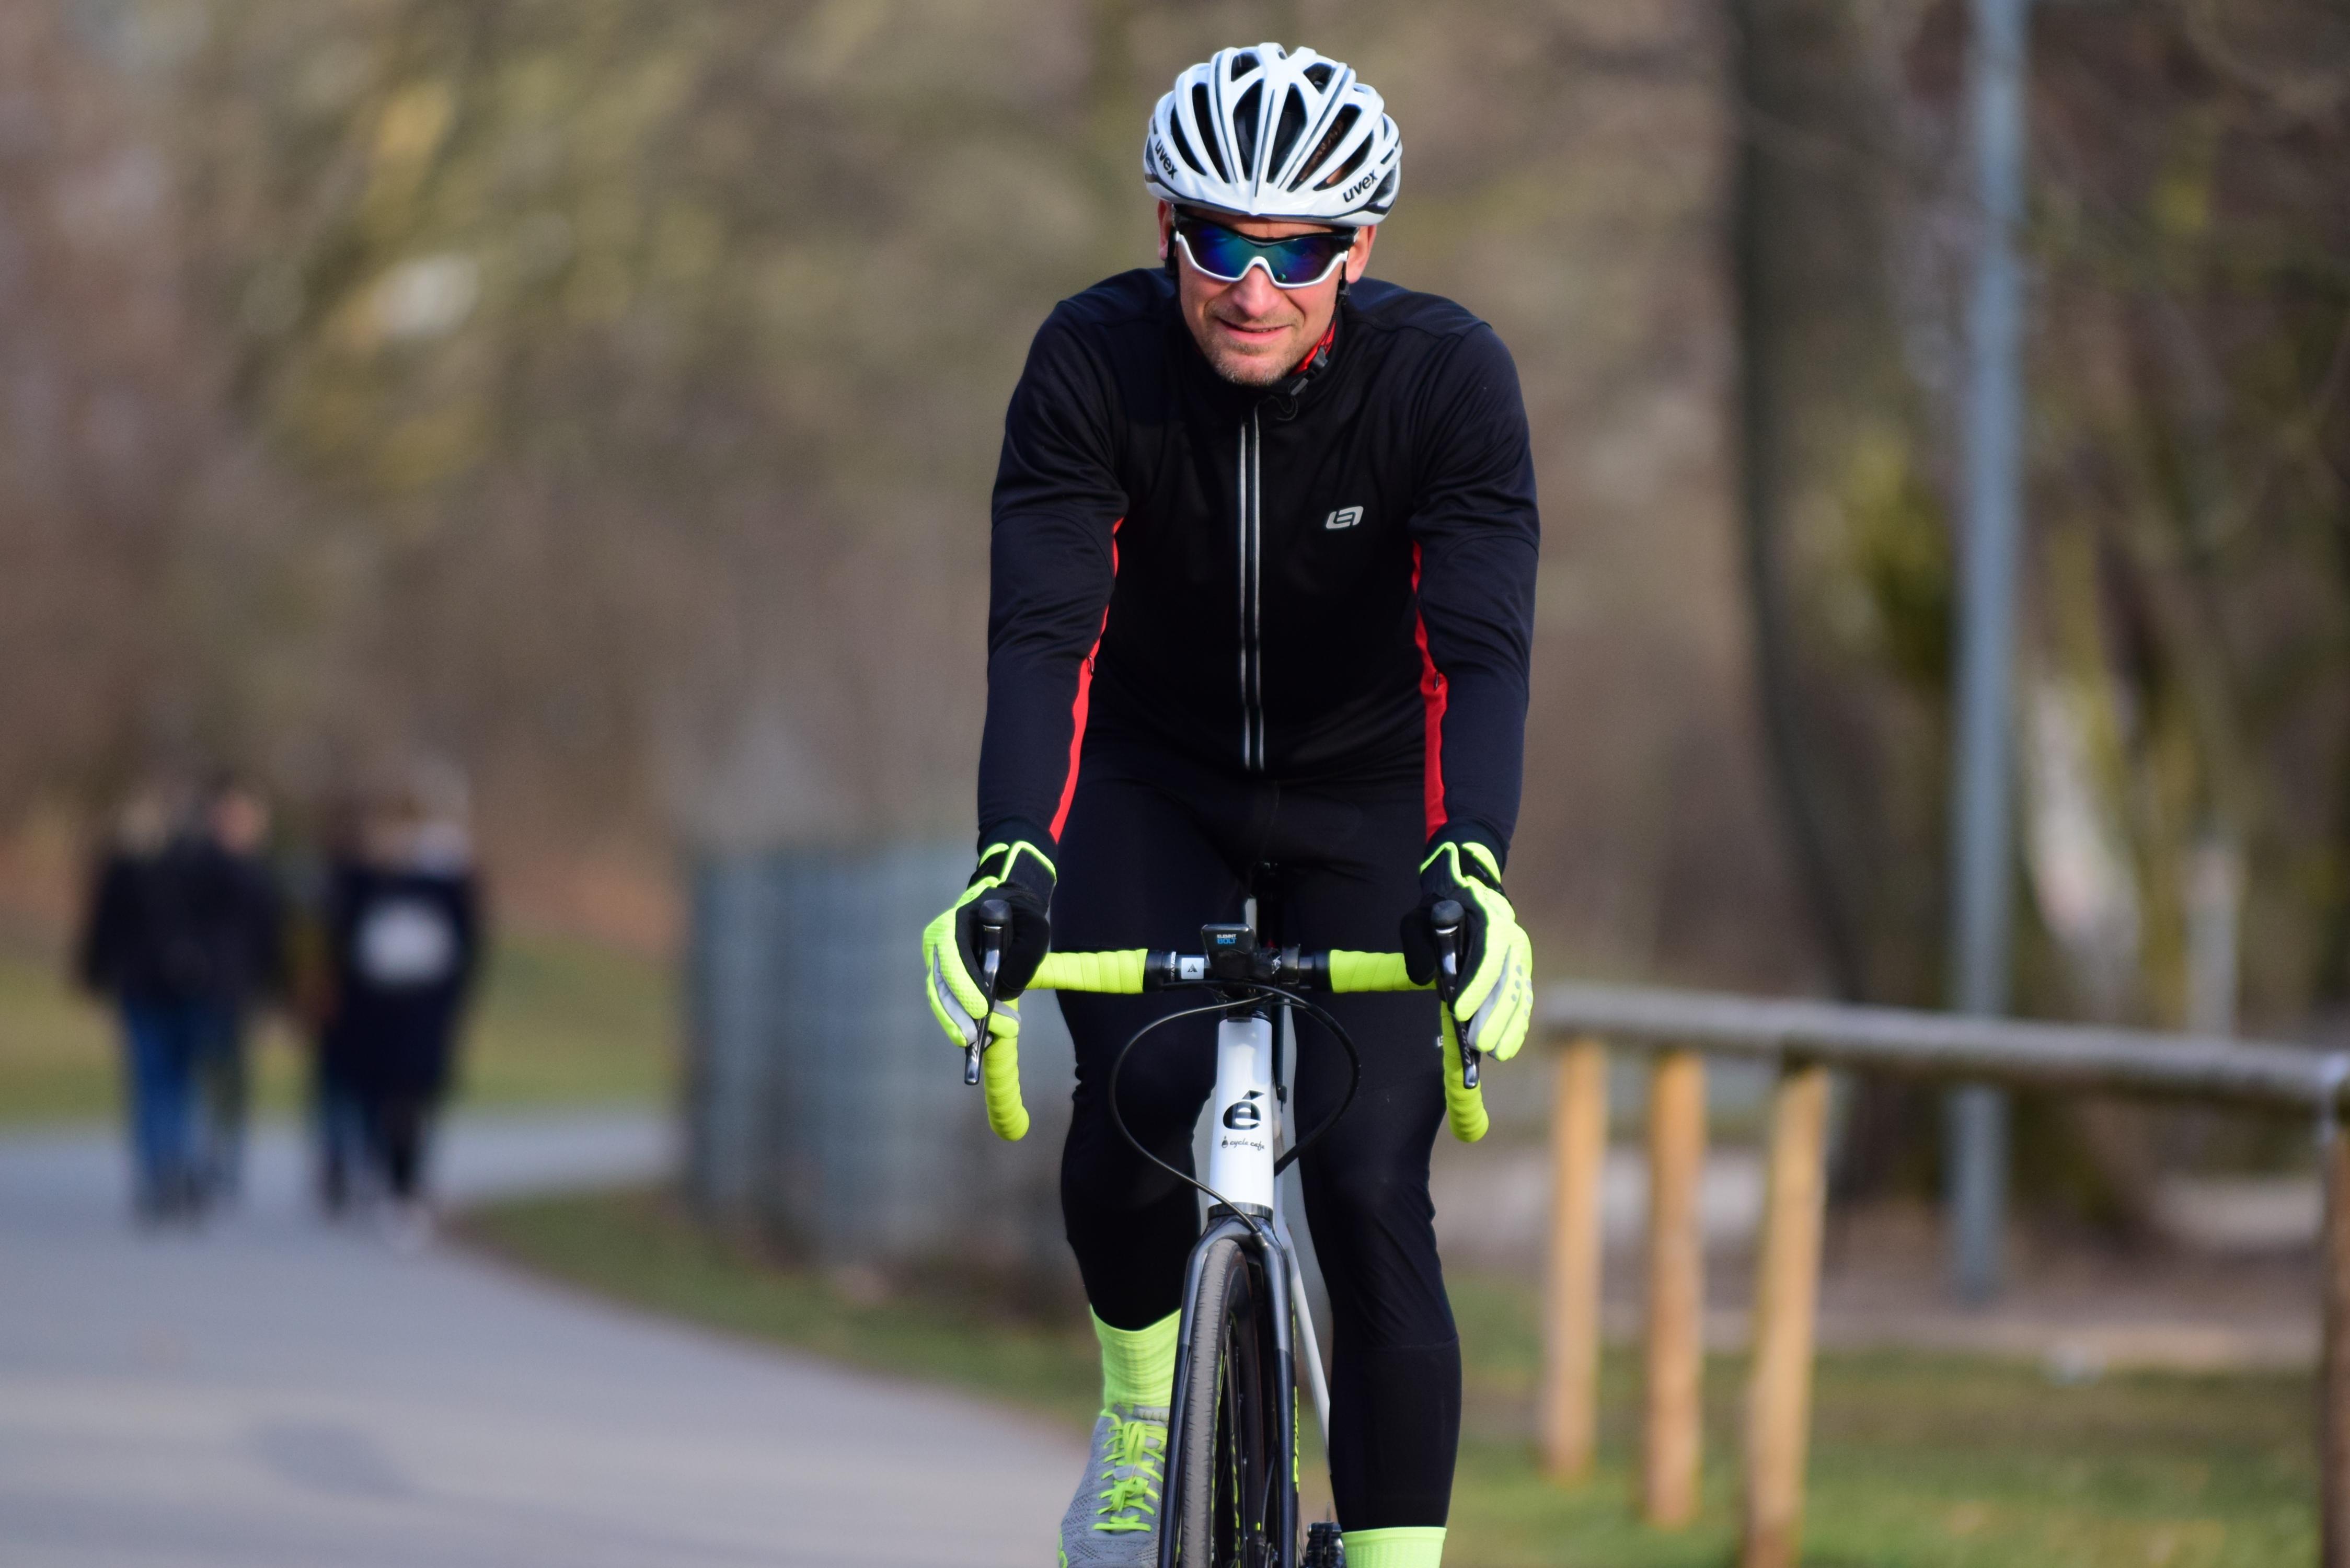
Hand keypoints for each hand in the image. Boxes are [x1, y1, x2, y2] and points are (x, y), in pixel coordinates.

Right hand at [920, 839, 1055, 1051]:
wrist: (1007, 910)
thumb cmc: (1020, 915)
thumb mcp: (1034, 926)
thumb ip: (1025, 953)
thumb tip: (1006, 989)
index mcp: (956, 923)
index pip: (952, 955)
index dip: (963, 984)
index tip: (981, 1009)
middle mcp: (939, 943)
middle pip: (940, 982)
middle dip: (956, 1014)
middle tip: (975, 1038)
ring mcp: (938, 962)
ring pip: (940, 997)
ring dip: (955, 1023)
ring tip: (976, 1044)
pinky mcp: (945, 979)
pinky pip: (947, 1002)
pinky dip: (959, 1020)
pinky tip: (978, 1036)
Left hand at [1400, 838, 1532, 1060]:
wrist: (1471, 892)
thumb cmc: (1442, 908)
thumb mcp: (1419, 916)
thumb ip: (1417, 943)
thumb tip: (1424, 977)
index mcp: (1490, 920)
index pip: (1487, 955)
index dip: (1475, 985)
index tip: (1458, 1010)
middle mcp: (1513, 940)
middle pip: (1508, 982)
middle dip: (1493, 1016)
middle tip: (1477, 1044)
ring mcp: (1521, 958)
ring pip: (1520, 996)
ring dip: (1509, 1027)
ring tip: (1495, 1053)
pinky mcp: (1522, 974)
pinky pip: (1524, 1002)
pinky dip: (1517, 1026)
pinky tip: (1506, 1047)